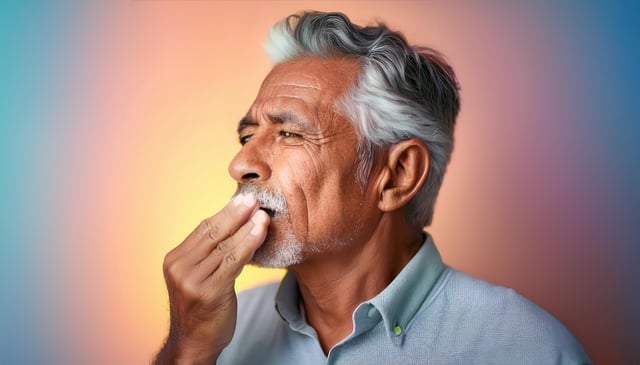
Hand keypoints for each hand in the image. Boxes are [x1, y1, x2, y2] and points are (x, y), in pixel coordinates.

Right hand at [155, 194, 269, 363]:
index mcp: (175, 259)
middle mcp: (179, 267)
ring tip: (263, 213)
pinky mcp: (208, 291)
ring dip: (247, 227)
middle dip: (236, 214)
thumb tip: (236, 224)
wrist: (194, 344)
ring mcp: (191, 279)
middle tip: (255, 198)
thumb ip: (210, 254)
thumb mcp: (200, 276)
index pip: (203, 229)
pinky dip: (249, 244)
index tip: (244, 200)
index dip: (226, 213)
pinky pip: (233, 261)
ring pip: (225, 246)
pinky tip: (261, 232)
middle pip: (212, 233)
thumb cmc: (202, 309)